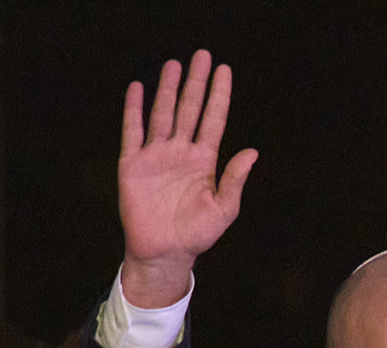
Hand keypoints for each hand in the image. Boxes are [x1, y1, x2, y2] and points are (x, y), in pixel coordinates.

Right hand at [118, 49, 257, 307]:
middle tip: (201, 55)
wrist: (165, 253)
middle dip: (195, 83)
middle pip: (189, 109)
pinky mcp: (133, 165)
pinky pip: (133, 132)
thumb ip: (235, 179)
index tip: (224, 71)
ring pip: (163, 114)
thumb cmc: (196, 234)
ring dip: (167, 89)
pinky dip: (134, 110)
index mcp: (204, 161)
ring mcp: (156, 156)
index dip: (219, 95)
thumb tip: (252, 152)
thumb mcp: (224, 209)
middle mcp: (181, 152)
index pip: (213, 119)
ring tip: (173, 65)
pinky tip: (138, 89)